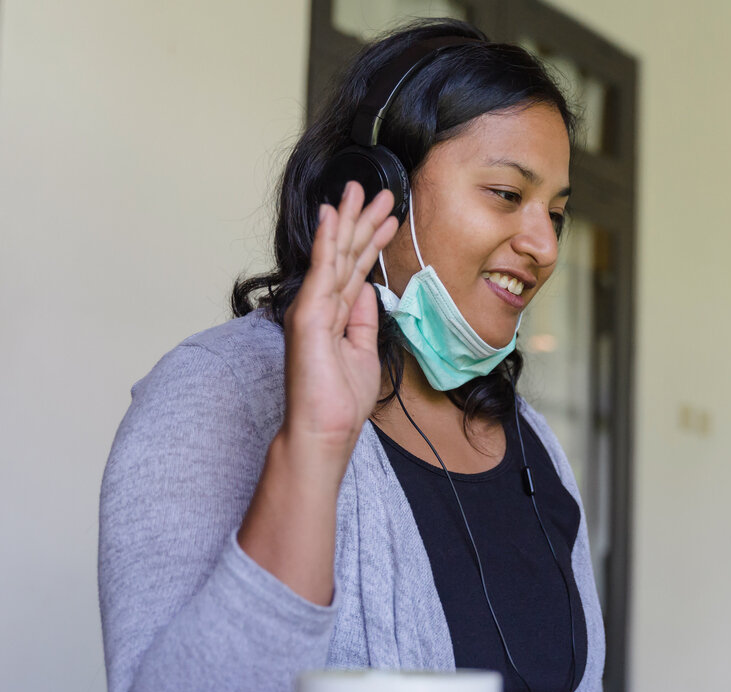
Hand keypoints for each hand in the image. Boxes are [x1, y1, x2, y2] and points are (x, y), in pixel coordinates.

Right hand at [281, 181, 397, 465]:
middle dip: (363, 222)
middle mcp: (320, 306)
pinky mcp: (307, 315)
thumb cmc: (340, 401)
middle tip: (379, 190)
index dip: (372, 242)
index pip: (356, 270)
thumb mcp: (363, 352)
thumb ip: (364, 319)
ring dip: (349, 221)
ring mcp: (311, 308)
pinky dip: (325, 242)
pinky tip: (332, 216)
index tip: (389, 217)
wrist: (325, 429)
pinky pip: (320, 271)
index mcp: (335, 315)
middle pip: (345, 255)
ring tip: (362, 191)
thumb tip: (368, 290)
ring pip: (334, 255)